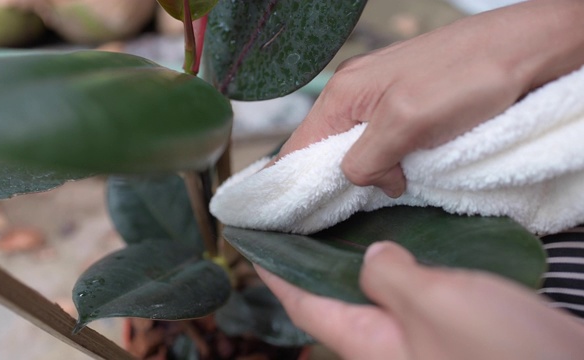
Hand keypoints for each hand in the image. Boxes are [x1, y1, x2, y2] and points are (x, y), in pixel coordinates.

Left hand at [257, 242, 583, 359]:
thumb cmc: (497, 354)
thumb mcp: (433, 305)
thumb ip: (390, 278)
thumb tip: (371, 258)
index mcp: (368, 341)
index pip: (302, 303)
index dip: (273, 271)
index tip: (251, 240)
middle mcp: (384, 341)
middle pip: (330, 297)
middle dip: (309, 259)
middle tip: (298, 218)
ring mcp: (414, 337)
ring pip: (369, 292)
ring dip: (350, 257)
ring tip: (340, 217)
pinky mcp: (444, 327)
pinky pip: (404, 291)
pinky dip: (393, 262)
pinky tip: (400, 237)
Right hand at [274, 0, 583, 196]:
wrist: (522, 51)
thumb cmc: (466, 78)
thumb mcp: (407, 123)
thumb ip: (369, 157)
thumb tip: (361, 180)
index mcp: (344, 94)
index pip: (299, 146)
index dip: (294, 181)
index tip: (298, 216)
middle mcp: (354, 94)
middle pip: (326, 149)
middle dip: (339, 180)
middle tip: (354, 207)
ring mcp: (379, 98)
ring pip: (357, 148)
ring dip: (372, 173)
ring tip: (393, 185)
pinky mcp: (404, 105)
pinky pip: (382, 142)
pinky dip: (390, 162)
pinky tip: (406, 173)